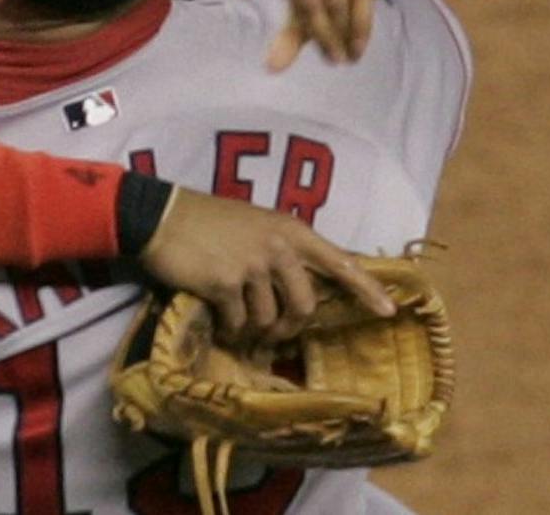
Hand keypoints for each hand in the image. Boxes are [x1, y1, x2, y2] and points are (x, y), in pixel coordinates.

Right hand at [139, 187, 395, 342]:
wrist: (160, 215)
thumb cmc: (206, 218)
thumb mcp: (253, 224)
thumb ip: (280, 249)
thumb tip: (299, 290)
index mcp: (289, 229)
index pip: (339, 262)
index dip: (366, 289)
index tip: (389, 312)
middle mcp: (277, 247)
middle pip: (304, 306)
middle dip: (289, 328)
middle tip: (273, 334)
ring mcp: (252, 266)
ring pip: (268, 320)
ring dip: (254, 331)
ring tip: (237, 325)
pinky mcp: (225, 283)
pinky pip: (238, 323)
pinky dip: (230, 329)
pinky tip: (218, 320)